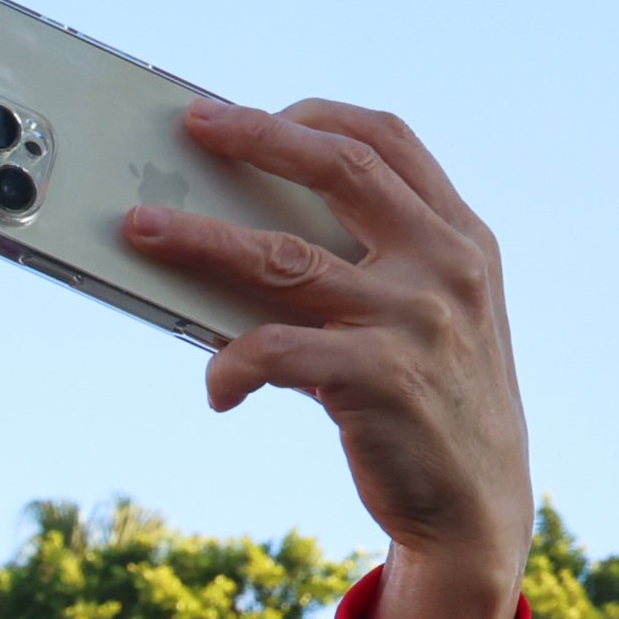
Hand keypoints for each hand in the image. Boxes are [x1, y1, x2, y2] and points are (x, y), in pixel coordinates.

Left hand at [131, 101, 531, 618]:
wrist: (476, 506)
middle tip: (193, 127)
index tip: (256, 112)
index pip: (388, 143)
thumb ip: (370, 268)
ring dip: (201, 240)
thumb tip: (246, 236)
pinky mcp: (380, 380)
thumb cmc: (430, 404)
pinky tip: (215, 388)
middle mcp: (445, 265)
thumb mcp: (425, 319)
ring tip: (142, 230)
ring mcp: (415, 319)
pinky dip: (230, 365)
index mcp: (461, 237)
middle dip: (258, 139)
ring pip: (283, 259)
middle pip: (338, 172)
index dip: (317, 118)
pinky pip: (275, 352)